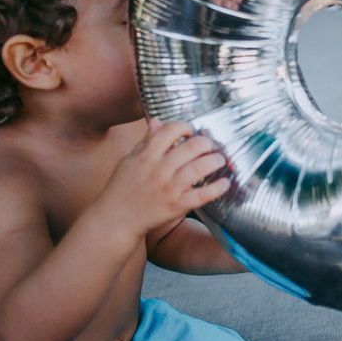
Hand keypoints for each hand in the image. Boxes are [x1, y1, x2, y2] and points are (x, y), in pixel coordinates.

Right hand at [99, 119, 230, 239]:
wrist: (116, 219)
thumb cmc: (122, 187)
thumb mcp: (129, 160)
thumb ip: (146, 141)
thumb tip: (156, 121)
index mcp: (146, 155)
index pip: (170, 131)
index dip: (185, 127)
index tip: (190, 131)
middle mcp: (158, 170)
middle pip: (191, 147)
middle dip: (206, 142)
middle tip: (210, 145)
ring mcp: (168, 188)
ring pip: (199, 168)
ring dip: (215, 161)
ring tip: (220, 159)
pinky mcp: (175, 206)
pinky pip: (201, 196)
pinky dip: (217, 188)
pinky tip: (225, 183)